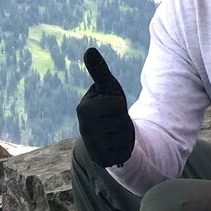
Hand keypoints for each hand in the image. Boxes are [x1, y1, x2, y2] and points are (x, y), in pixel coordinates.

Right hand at [76, 47, 134, 166]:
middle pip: (122, 122)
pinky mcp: (101, 161)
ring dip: (125, 135)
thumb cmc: (108, 105)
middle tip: (115, 121)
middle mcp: (85, 130)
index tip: (111, 107)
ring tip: (116, 132)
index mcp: (84, 109)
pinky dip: (125, 149)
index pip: (118, 105)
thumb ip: (99, 70)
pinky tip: (117, 145)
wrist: (109, 133)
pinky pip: (124, 154)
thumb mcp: (107, 87)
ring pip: (125, 139)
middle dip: (123, 120)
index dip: (119, 104)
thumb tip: (89, 50)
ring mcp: (92, 147)